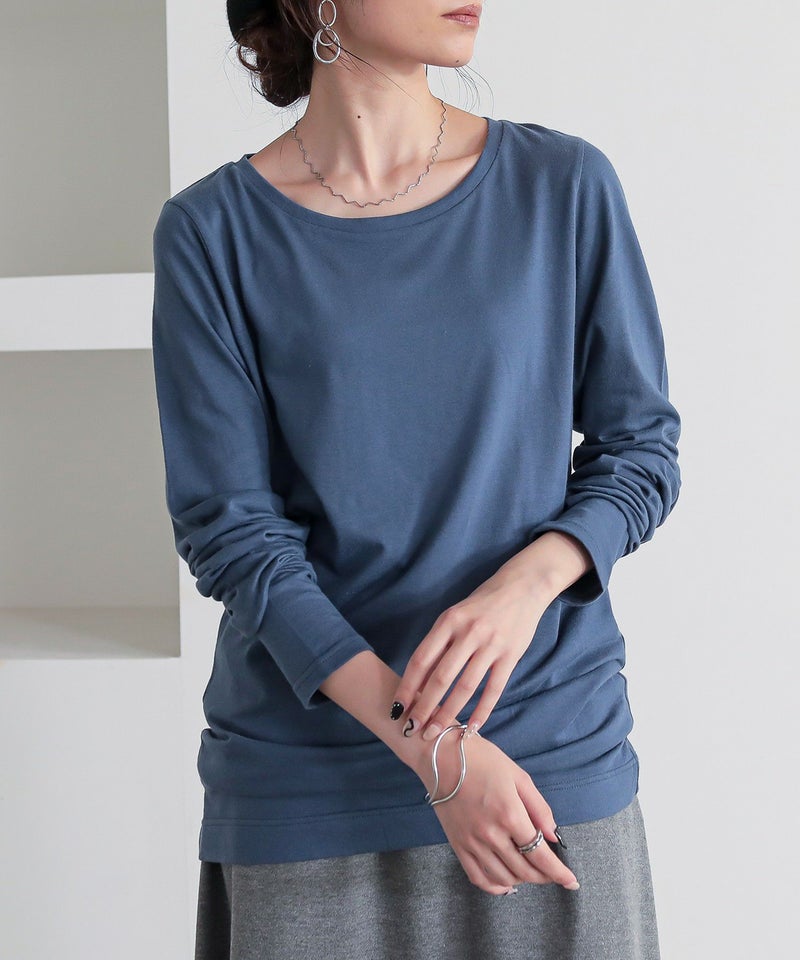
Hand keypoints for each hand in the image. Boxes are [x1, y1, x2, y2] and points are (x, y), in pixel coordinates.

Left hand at [391, 568, 547, 740]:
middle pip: (440, 677)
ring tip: (435, 733)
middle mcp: (468, 633)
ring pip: (465, 687)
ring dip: (448, 713)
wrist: (523, 586)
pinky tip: (472, 728)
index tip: (396, 708)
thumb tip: (420, 681)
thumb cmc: (482, 604)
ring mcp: (491, 645)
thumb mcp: (456, 615)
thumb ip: (440, 643)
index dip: (407, 687)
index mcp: (448, 621)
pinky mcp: (511, 655)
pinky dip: (482, 711)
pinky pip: (494, 689)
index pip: (421, 660)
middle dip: (423, 707)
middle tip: (412, 729)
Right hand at [413, 729, 579, 895]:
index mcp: (510, 814)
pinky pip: (478, 877)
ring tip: (532, 873)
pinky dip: (495, 887)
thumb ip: (539, 807)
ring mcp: (472, 843)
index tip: (572, 881)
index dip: (559, 873)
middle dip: (545, 877)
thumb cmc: (482, 759)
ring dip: (523, 881)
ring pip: (504, 877)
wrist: (441, 756)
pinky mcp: (457, 845)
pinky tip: (506, 884)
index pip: (540, 856)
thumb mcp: (518, 776)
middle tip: (554, 873)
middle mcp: (491, 834)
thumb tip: (553, 836)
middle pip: (524, 870)